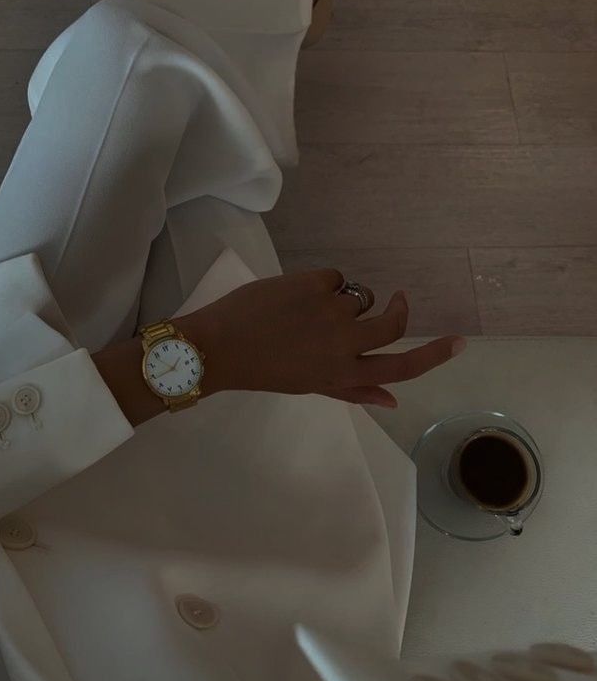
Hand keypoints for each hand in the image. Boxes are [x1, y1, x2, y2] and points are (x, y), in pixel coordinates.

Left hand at [176, 269, 466, 408]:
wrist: (219, 346)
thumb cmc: (264, 370)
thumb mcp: (311, 386)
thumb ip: (354, 390)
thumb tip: (393, 402)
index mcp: (345, 375)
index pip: (403, 367)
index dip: (435, 355)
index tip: (460, 342)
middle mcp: (347, 345)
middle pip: (392, 324)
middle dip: (400, 309)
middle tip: (398, 300)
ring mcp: (332, 312)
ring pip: (359, 297)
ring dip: (342, 300)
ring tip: (306, 310)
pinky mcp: (315, 284)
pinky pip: (334, 277)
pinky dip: (320, 284)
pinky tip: (294, 295)